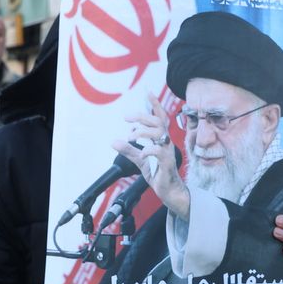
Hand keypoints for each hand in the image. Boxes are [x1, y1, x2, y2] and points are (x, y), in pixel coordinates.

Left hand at [112, 93, 188, 219]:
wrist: (168, 191)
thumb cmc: (158, 173)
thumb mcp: (139, 160)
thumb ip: (128, 150)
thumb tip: (114, 141)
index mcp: (161, 139)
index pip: (160, 118)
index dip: (155, 105)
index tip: (148, 92)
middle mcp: (166, 142)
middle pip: (158, 122)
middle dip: (142, 116)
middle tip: (127, 117)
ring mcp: (168, 152)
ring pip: (160, 133)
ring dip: (142, 132)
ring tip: (130, 137)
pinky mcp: (167, 163)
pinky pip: (159, 152)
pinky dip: (148, 150)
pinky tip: (141, 153)